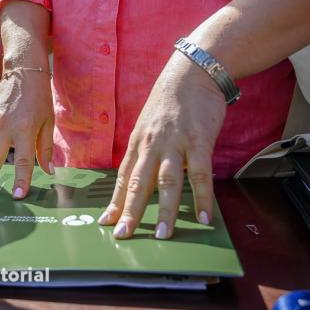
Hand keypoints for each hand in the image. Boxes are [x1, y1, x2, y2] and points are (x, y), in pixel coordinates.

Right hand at [0, 65, 53, 199]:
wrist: (23, 69)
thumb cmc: (40, 98)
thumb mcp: (48, 122)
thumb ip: (46, 149)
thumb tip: (48, 172)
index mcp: (25, 128)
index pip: (23, 160)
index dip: (21, 180)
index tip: (18, 195)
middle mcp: (6, 125)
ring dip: (4, 144)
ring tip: (17, 124)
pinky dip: (0, 134)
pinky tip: (8, 120)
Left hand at [98, 52, 224, 239]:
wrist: (191, 73)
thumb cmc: (170, 103)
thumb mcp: (148, 126)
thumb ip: (146, 152)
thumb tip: (143, 178)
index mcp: (137, 144)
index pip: (122, 178)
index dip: (114, 201)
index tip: (106, 223)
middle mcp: (151, 145)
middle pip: (137, 183)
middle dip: (129, 211)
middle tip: (123, 235)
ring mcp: (174, 144)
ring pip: (166, 181)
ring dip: (164, 210)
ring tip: (162, 235)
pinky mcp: (198, 141)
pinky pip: (199, 173)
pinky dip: (201, 197)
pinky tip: (202, 217)